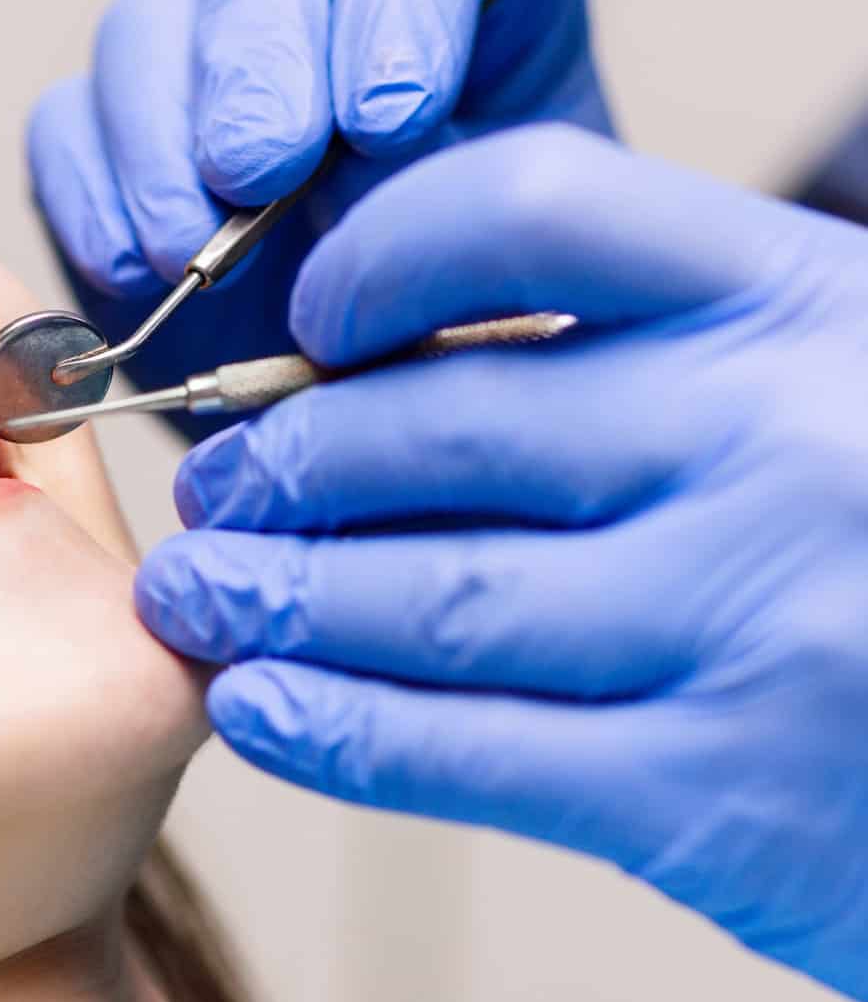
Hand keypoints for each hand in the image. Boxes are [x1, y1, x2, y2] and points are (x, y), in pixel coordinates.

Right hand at [28, 0, 611, 394]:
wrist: (361, 409)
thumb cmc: (452, 321)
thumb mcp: (500, 263)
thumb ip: (460, 204)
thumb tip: (366, 184)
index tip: (393, 117)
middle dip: (258, 68)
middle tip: (261, 174)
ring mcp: (194, 53)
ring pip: (147, 29)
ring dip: (161, 144)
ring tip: (190, 253)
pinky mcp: (101, 135)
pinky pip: (65, 127)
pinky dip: (90, 199)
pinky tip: (133, 271)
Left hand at [135, 124, 867, 1001]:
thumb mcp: (823, 387)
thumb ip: (644, 356)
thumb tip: (360, 371)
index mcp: (801, 302)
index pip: (531, 205)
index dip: (378, 254)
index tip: (306, 323)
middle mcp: (778, 440)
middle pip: (439, 427)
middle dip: (284, 465)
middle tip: (214, 496)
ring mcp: (753, 622)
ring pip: (429, 599)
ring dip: (273, 602)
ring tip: (196, 601)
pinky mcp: (718, 796)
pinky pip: (465, 751)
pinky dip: (335, 732)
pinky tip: (259, 711)